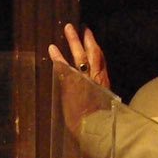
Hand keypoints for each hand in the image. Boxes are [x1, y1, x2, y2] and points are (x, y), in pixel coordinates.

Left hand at [48, 23, 110, 141]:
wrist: (94, 130)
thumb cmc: (99, 124)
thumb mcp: (103, 107)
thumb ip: (99, 97)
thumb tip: (97, 97)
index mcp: (104, 85)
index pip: (102, 63)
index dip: (97, 50)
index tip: (93, 40)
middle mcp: (97, 79)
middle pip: (94, 54)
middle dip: (88, 40)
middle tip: (82, 27)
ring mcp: (84, 79)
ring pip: (81, 56)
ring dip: (74, 41)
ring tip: (69, 28)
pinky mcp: (72, 83)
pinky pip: (64, 66)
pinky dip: (58, 57)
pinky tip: (52, 48)